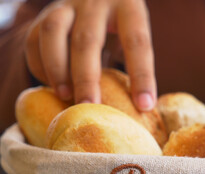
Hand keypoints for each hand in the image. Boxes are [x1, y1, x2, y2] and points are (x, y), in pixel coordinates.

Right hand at [25, 0, 155, 110]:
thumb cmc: (121, 24)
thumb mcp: (134, 33)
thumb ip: (136, 60)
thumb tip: (142, 105)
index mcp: (128, 7)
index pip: (137, 42)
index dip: (142, 75)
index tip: (144, 105)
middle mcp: (95, 2)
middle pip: (87, 39)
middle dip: (86, 78)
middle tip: (90, 107)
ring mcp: (67, 5)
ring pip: (53, 33)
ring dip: (57, 69)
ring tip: (65, 96)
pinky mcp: (44, 14)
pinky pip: (34, 40)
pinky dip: (40, 66)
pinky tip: (52, 85)